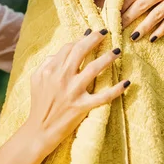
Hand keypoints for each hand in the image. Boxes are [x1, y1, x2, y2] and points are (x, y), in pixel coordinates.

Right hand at [26, 29, 129, 152]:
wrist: (39, 131)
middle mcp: (62, 77)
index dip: (81, 38)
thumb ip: (47, 63)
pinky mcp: (82, 107)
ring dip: (108, 57)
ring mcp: (73, 92)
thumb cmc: (39, 103)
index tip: (91, 33)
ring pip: (93, 69)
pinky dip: (116, 89)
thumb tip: (60, 53)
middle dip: (95, 38)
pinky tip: (127, 82)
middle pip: (81, 51)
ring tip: (118, 50)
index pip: (69, 47)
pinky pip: (103, 96)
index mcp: (50, 69)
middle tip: (106, 32)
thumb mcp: (36, 79)